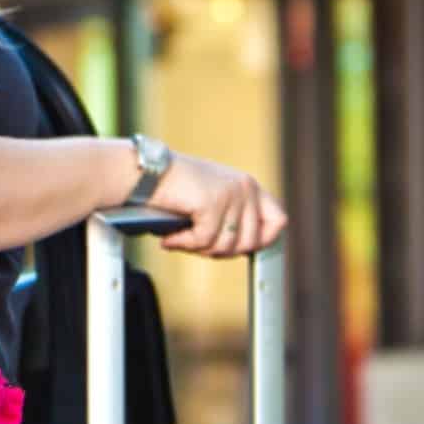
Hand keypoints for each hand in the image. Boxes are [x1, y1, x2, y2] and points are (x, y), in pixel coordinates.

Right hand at [147, 152, 287, 256]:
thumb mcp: (211, 197)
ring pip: (226, 245)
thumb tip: (238, 249)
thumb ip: (230, 216)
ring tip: (180, 240)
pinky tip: (169, 239)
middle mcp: (245, 188)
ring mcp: (231, 195)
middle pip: (250, 242)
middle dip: (221, 251)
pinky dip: (183, 244)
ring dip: (199, 249)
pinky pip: (203, 240)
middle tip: (197, 247)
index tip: (239, 249)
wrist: (146, 172)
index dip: (263, 240)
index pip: (278, 220)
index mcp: (248, 185)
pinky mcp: (213, 203)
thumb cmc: (171, 187)